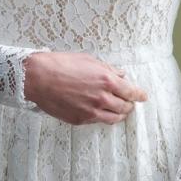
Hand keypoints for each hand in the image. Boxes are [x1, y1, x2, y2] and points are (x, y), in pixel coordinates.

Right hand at [23, 51, 147, 124]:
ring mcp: (91, 111)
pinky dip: (102, 117)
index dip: (139, 95)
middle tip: (128, 102)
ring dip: (119, 114)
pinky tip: (99, 111)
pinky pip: (98, 121)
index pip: (131, 92)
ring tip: (117, 110)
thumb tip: (120, 75)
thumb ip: (107, 69)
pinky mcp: (80, 120)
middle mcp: (102, 98)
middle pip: (125, 107)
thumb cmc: (60, 64)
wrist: (38, 78)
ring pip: (114, 118)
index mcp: (106, 80)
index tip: (143, 96)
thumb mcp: (87, 59)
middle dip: (129, 104)